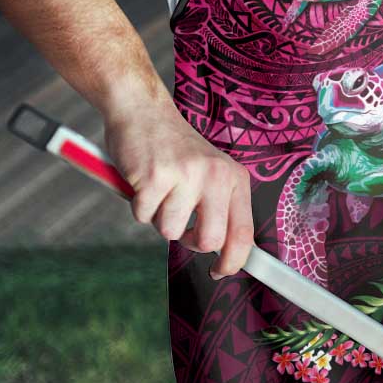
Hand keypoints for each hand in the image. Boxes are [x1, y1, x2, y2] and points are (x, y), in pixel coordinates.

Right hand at [104, 101, 253, 279]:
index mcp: (234, 178)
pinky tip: (144, 181)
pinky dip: (139, 205)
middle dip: (190, 241)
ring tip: (160, 190)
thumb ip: (220, 208)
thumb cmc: (175, 150)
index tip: (221, 272)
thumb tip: (225, 254)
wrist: (143, 111)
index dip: (233, 261)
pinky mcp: (155, 176)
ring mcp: (186, 175)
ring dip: (159, 218)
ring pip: (170, 232)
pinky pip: (143, 216)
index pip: (243, 232)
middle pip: (209, 241)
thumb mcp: (210, 172)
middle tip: (180, 223)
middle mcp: (216, 176)